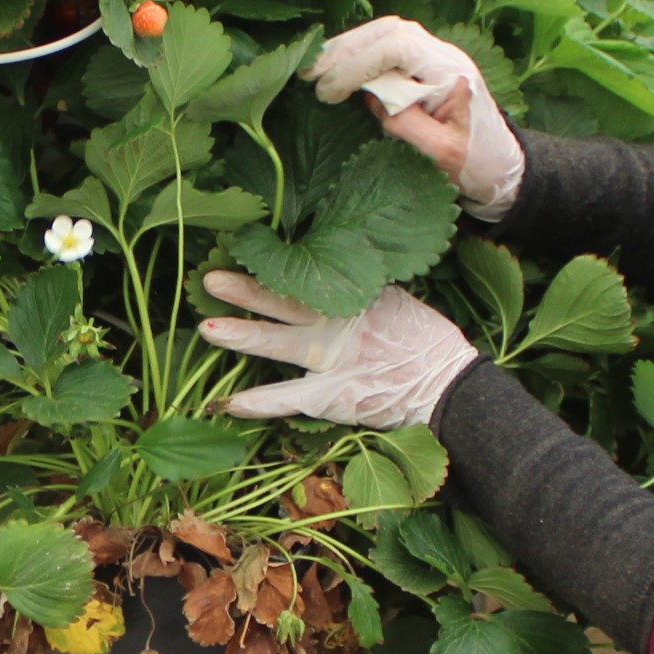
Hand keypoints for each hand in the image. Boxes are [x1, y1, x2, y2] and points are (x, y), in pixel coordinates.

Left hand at [200, 271, 478, 427]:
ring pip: (278, 343)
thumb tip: (332, 268)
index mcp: (352, 296)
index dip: (274, 266)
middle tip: (210, 279)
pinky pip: (288, 397)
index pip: (306, 277)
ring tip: (206, 328)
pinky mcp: (332, 394)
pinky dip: (259, 401)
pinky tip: (228, 403)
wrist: (447, 383)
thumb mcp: (395, 298)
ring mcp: (331, 359)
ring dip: (241, 335)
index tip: (244, 250)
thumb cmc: (425, 340)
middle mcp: (337, 322)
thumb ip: (360, 287)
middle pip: (284, 301)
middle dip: (246, 291)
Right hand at [310, 16, 524, 216]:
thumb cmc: (476, 165)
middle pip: (389, 30)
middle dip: (345, 49)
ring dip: (348, 47)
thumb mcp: (441, 154)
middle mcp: (444, 55)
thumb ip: (405, 123)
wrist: (502, 166)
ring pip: (386, 33)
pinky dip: (359, 54)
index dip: (356, 63)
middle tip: (309, 74)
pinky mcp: (424, 66)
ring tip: (316, 69)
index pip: (397, 47)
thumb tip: (370, 98)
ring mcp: (434, 57)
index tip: (328, 90)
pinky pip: (388, 47)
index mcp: (451, 72)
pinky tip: (337, 69)